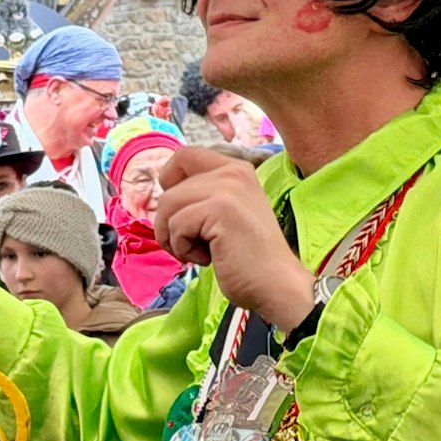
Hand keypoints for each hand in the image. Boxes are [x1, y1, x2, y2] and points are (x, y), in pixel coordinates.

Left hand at [154, 148, 314, 328]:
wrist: (277, 284)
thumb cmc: (248, 259)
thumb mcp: (225, 215)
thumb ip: (202, 198)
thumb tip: (163, 198)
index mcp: (236, 170)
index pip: (183, 156)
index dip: (170, 184)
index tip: (180, 214)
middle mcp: (233, 172)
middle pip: (170, 187)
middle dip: (169, 223)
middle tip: (191, 246)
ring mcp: (228, 188)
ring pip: (168, 205)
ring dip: (174, 237)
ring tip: (199, 252)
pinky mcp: (221, 209)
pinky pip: (177, 225)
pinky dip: (183, 249)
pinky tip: (208, 259)